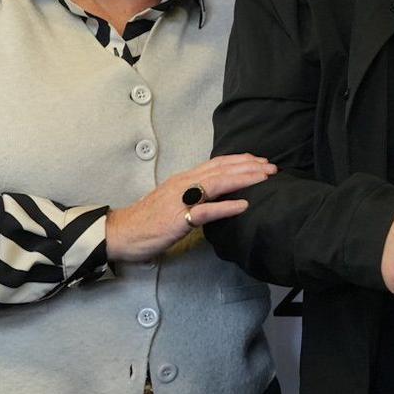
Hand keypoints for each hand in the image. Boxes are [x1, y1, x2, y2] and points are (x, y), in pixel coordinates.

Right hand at [106, 152, 275, 261]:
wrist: (120, 232)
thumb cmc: (148, 220)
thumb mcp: (174, 200)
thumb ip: (194, 194)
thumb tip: (217, 193)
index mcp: (183, 179)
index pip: (216, 164)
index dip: (241, 161)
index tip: (261, 161)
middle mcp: (183, 184)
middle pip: (221, 169)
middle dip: (249, 166)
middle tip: (273, 167)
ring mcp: (181, 200)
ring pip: (216, 184)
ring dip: (244, 179)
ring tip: (265, 179)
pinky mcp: (178, 219)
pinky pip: (206, 211)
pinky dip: (226, 207)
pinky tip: (244, 205)